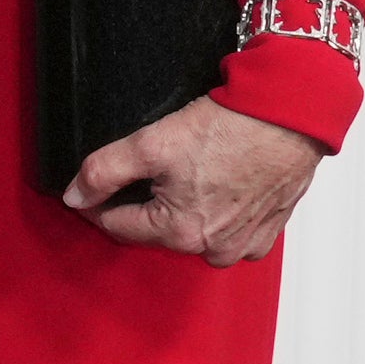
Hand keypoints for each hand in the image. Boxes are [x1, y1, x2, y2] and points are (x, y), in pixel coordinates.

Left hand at [64, 98, 322, 264]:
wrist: (289, 115)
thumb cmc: (231, 129)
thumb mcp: (150, 144)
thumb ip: (102, 173)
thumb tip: (75, 196)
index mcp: (180, 233)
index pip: (116, 226)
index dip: (95, 205)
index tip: (89, 190)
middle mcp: (214, 248)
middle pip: (154, 232)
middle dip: (141, 206)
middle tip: (143, 173)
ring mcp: (244, 242)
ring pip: (192, 233)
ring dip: (181, 212)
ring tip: (185, 176)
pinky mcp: (268, 230)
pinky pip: (229, 231)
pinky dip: (217, 213)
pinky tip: (216, 186)